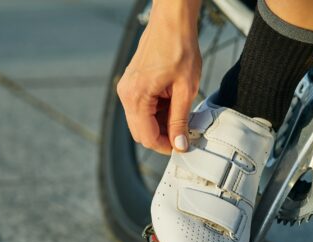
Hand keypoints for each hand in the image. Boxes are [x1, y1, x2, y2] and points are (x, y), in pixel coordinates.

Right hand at [116, 0, 201, 154]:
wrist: (171, 23)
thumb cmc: (179, 48)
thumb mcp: (186, 89)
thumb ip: (180, 120)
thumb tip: (179, 144)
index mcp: (137, 96)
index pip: (147, 137)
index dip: (165, 146)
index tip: (181, 146)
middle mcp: (126, 94)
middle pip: (140, 132)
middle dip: (162, 136)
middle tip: (183, 132)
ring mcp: (126, 89)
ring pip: (140, 122)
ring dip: (159, 124)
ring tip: (180, 114)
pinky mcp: (131, 85)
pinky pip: (140, 109)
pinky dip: (155, 113)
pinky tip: (172, 104)